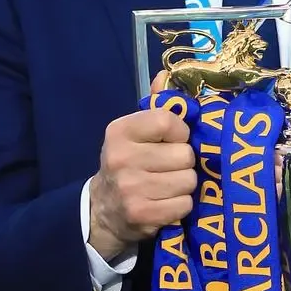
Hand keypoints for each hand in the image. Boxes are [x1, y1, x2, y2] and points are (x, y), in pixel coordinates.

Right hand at [88, 101, 196, 260]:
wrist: (102, 210)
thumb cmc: (127, 163)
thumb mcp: (134, 133)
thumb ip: (155, 105)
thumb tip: (165, 75)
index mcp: (120, 131)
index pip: (169, 121)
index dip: (181, 132)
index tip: (174, 141)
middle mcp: (121, 158)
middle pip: (185, 155)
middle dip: (184, 162)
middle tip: (169, 168)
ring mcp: (131, 188)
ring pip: (188, 181)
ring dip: (184, 185)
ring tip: (167, 186)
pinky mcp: (141, 215)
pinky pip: (184, 205)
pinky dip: (180, 206)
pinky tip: (165, 203)